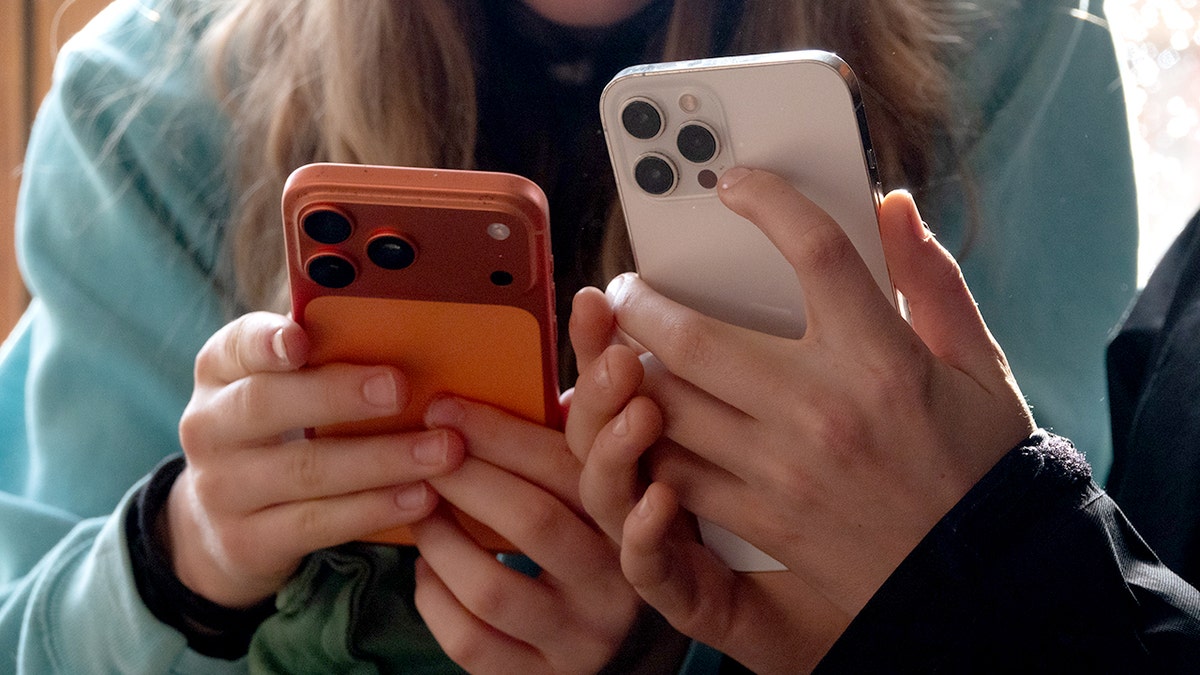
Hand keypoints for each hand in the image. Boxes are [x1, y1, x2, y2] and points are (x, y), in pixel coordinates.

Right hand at [170, 312, 463, 606]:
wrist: (223, 529)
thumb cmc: (280, 434)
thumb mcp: (283, 391)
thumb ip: (324, 359)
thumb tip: (407, 326)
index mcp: (220, 374)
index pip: (235, 347)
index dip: (265, 342)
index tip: (301, 340)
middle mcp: (208, 429)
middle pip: (267, 405)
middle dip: (338, 395)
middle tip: (400, 388)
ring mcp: (222, 490)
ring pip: (307, 470)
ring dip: (383, 460)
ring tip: (443, 451)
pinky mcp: (248, 543)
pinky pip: (319, 523)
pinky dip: (375, 509)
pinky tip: (422, 498)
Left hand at [410, 397, 665, 673]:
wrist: (629, 643)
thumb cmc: (606, 527)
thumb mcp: (615, 464)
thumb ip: (600, 394)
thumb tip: (587, 303)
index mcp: (641, 517)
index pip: (587, 462)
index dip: (514, 429)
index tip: (450, 400)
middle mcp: (618, 582)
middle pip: (533, 520)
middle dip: (466, 470)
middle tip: (425, 434)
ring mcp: (580, 637)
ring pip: (493, 585)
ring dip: (439, 534)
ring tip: (418, 497)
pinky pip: (471, 641)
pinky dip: (435, 596)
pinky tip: (427, 567)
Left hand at [567, 168, 1034, 665]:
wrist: (981, 581)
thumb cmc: (979, 466)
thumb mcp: (978, 367)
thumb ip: (931, 282)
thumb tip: (892, 207)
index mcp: (881, 360)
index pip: (816, 252)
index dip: (768, 202)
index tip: (734, 184)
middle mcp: (822, 408)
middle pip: (695, 336)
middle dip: (642, 301)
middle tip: (626, 287)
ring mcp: (783, 468)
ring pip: (669, 405)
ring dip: (630, 371)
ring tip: (622, 352)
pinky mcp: (762, 517)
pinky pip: (676, 473)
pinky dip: (648, 442)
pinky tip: (644, 420)